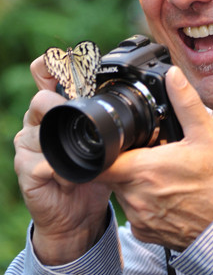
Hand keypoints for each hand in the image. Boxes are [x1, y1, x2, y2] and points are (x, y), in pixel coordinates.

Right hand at [14, 56, 110, 264]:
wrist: (77, 214)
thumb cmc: (92, 172)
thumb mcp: (105, 140)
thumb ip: (107, 118)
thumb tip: (127, 98)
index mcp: (57, 108)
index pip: (45, 73)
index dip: (54, 63)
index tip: (73, 60)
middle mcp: (37, 121)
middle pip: (40, 98)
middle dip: (63, 105)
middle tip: (81, 118)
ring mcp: (27, 145)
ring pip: (38, 130)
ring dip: (65, 144)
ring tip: (82, 156)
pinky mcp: (24, 169)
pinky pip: (41, 162)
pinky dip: (63, 170)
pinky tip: (74, 178)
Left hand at [100, 66, 212, 250]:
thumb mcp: (207, 134)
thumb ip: (185, 102)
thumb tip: (172, 76)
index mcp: (144, 169)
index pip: (102, 158)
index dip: (106, 148)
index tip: (120, 141)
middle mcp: (135, 196)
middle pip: (112, 172)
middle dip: (126, 160)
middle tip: (151, 152)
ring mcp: (139, 217)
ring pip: (123, 192)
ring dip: (135, 181)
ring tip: (163, 173)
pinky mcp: (146, 233)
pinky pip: (135, 212)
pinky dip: (145, 202)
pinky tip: (168, 194)